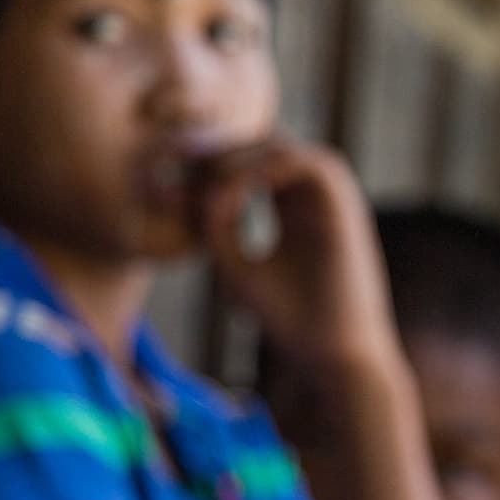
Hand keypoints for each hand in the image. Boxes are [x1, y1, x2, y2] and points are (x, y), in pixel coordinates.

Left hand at [188, 138, 406, 411]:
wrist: (335, 353)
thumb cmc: (291, 320)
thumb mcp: (236, 268)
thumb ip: (215, 227)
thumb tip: (192, 191)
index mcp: (293, 207)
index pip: (243, 165)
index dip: (200, 170)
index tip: (157, 187)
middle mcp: (313, 193)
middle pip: (255, 146)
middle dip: (209, 153)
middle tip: (163, 168)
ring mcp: (330, 192)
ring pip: (272, 146)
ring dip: (229, 163)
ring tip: (194, 196)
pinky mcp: (342, 199)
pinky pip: (294, 161)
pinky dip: (255, 174)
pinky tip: (223, 205)